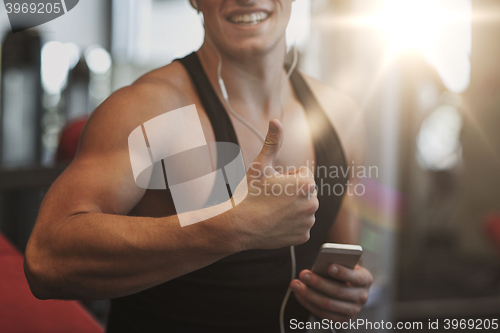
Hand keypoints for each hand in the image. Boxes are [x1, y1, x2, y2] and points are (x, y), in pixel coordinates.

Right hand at [235, 119, 318, 249]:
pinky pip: (300, 226)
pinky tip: (275, 223)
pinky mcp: (304, 236)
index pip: (302, 174)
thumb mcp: (260, 165)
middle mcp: (313, 203)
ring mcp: (309, 221)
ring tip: (272, 211)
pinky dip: (290, 225)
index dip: (285, 177)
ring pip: (303, 209)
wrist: (239, 226)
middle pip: (304, 191)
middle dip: (291, 192)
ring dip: (292, 208)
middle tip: (271, 199)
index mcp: (306, 183)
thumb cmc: (249, 194)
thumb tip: (276, 121)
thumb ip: (272, 142)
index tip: (273, 185)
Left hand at [290, 264, 372, 321]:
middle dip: (318, 283)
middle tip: (303, 273)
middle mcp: (362, 297)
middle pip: (338, 292)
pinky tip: (298, 294)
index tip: (329, 266)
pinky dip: (308, 303)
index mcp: (365, 279)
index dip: (343, 272)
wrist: (346, 284)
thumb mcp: (341, 263)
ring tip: (295, 284)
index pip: (356, 277)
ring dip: (308, 294)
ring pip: (328, 304)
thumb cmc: (341, 269)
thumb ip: (333, 264)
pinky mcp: (342, 320)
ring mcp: (353, 311)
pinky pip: (323, 314)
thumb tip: (317, 268)